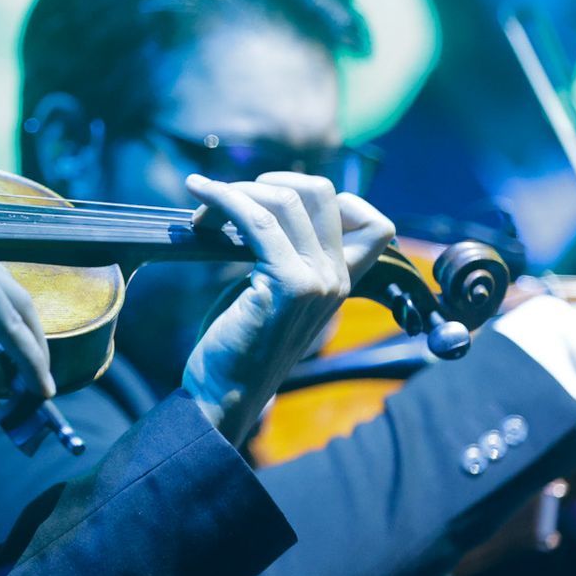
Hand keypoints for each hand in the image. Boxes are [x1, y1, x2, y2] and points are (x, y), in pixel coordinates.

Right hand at [0, 216, 54, 396]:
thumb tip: (1, 379)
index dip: (4, 331)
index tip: (15, 367)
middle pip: (6, 292)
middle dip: (26, 338)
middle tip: (35, 378)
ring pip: (11, 302)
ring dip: (28, 347)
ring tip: (36, 385)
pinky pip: (4, 315)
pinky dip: (21, 349)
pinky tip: (26, 378)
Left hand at [183, 173, 395, 441]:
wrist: (225, 394)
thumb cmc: (242, 343)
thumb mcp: (279, 294)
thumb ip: (289, 255)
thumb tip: (266, 203)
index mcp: (343, 281)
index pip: (376, 224)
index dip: (333, 197)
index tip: (280, 201)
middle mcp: (338, 278)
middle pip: (323, 193)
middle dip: (271, 182)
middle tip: (232, 199)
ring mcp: (318, 281)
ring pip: (286, 200)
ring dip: (237, 190)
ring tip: (204, 204)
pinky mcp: (288, 285)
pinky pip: (257, 220)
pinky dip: (223, 198)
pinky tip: (199, 193)